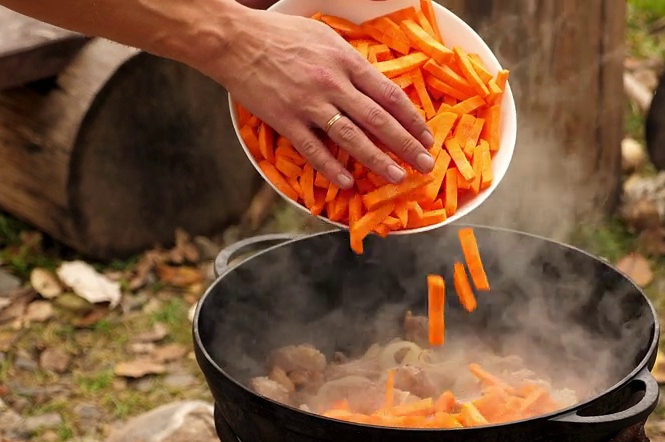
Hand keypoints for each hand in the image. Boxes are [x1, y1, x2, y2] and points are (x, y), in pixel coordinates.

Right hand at [209, 7, 434, 188]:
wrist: (237, 41)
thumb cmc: (281, 35)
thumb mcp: (325, 38)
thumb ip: (350, 62)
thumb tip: (373, 82)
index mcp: (346, 61)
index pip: (390, 95)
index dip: (412, 119)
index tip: (427, 137)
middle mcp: (333, 83)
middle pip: (379, 120)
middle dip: (407, 145)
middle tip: (426, 164)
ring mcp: (309, 104)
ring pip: (351, 138)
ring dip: (378, 160)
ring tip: (398, 177)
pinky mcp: (285, 119)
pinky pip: (313, 149)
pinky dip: (331, 167)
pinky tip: (347, 182)